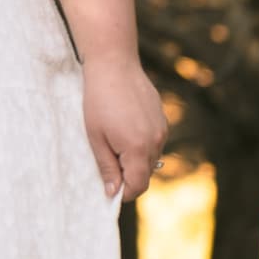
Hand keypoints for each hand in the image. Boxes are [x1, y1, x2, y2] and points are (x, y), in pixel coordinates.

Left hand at [83, 57, 164, 200]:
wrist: (114, 66)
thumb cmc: (99, 101)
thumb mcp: (96, 138)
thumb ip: (107, 167)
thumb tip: (112, 192)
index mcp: (137, 148)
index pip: (137, 185)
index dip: (124, 193)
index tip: (111, 190)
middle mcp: (155, 141)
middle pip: (145, 174)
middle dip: (128, 176)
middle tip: (107, 161)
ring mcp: (162, 130)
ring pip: (151, 158)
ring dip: (135, 159)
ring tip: (114, 140)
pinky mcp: (163, 120)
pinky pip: (154, 143)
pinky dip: (142, 144)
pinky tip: (125, 127)